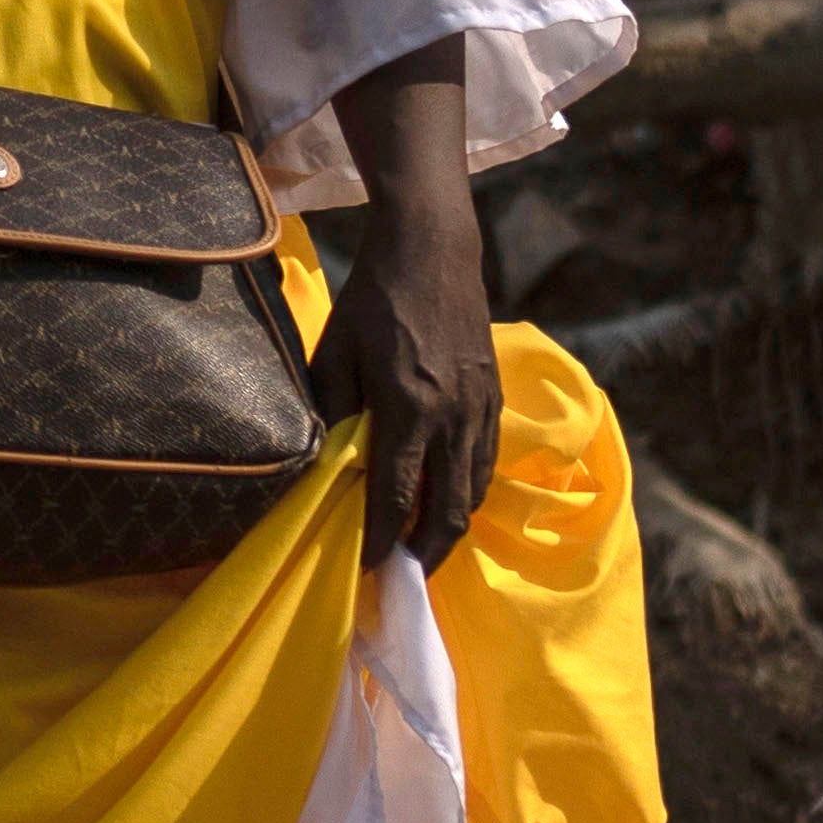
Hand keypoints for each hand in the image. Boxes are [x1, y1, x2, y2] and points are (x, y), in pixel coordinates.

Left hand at [310, 176, 505, 572]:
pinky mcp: (494, 394)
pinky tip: (451, 497)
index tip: (370, 569)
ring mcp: (480, 406)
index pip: (396, 496)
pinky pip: (487, 459)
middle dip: (428, 551)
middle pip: (448, 508)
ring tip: (426, 547)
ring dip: (452, 526)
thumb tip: (327, 463)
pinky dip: (470, 489)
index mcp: (409, 407)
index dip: (384, 541)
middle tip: (405, 575)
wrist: (434, 247)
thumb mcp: (335, 350)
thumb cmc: (374, 297)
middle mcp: (453, 416)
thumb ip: (333, 411)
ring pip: (475, 489)